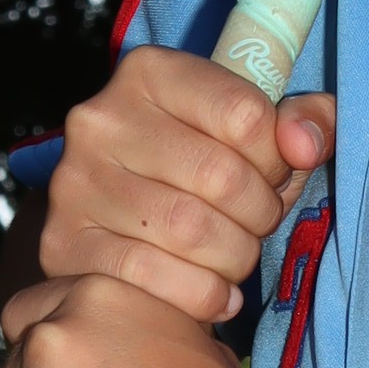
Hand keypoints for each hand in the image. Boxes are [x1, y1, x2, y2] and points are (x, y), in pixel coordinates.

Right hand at [14, 50, 334, 345]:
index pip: (246, 114)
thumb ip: (304, 121)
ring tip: (235, 258)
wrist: (115, 221)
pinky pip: (152, 277)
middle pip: (221, 176)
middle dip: (260, 214)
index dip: (278, 158)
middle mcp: (101, 118)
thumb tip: (305, 144)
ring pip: (190, 230)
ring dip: (234, 257)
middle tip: (257, 225)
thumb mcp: (256, 132)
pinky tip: (216, 294)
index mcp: (150, 72)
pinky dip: (202, 295)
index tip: (272, 175)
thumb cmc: (203, 169)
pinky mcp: (63, 243)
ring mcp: (76, 182)